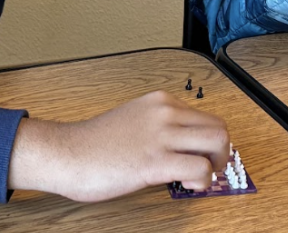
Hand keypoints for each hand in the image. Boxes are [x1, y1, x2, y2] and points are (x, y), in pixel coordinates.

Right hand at [7, 91, 229, 201]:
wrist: (67, 154)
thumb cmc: (93, 143)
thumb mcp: (132, 120)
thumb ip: (157, 126)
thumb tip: (180, 146)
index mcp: (159, 101)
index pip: (205, 116)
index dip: (209, 140)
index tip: (203, 155)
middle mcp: (164, 113)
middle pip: (219, 127)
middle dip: (220, 151)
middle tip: (208, 168)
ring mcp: (161, 136)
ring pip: (217, 142)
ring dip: (217, 164)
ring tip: (200, 177)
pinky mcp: (156, 161)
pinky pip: (201, 169)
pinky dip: (203, 180)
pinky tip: (188, 185)